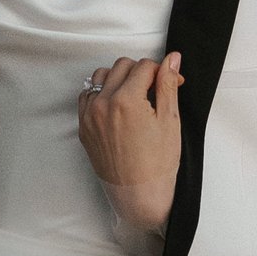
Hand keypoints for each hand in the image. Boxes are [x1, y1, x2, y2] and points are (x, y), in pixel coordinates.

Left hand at [77, 50, 183, 236]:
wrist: (139, 195)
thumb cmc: (158, 163)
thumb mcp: (170, 120)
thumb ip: (168, 85)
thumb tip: (172, 59)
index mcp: (126, 100)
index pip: (144, 66)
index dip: (162, 71)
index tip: (172, 82)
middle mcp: (103, 104)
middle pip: (122, 66)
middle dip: (141, 72)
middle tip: (156, 89)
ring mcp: (89, 116)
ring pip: (101, 76)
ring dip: (119, 78)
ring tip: (136, 95)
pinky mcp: (84, 127)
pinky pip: (88, 96)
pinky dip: (102, 93)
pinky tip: (118, 105)